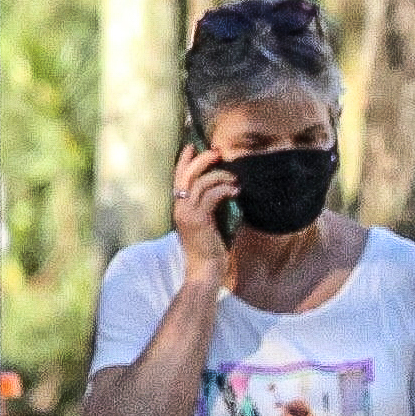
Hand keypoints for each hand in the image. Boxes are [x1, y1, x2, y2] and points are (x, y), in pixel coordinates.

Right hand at [171, 143, 237, 282]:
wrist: (205, 271)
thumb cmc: (211, 249)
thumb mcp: (208, 223)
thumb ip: (210, 206)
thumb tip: (225, 189)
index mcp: (180, 207)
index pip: (178, 178)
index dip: (184, 160)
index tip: (193, 145)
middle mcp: (180, 208)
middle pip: (187, 175)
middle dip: (202, 159)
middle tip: (218, 152)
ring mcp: (187, 214)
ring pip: (201, 182)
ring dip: (220, 176)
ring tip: (235, 179)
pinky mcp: (199, 220)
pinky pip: (211, 195)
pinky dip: (225, 189)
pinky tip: (236, 191)